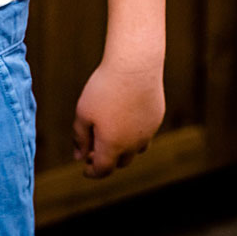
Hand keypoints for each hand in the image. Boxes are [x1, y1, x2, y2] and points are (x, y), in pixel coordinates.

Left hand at [73, 52, 164, 177]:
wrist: (135, 64)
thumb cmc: (105, 87)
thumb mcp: (83, 112)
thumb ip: (80, 138)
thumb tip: (79, 157)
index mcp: (112, 146)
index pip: (102, 170)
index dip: (92, 171)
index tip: (84, 165)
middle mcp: (133, 144)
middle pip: (120, 162)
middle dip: (108, 159)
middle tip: (95, 146)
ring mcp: (148, 132)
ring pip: (135, 149)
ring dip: (124, 146)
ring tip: (112, 131)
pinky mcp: (157, 117)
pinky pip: (146, 132)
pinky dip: (135, 130)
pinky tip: (126, 113)